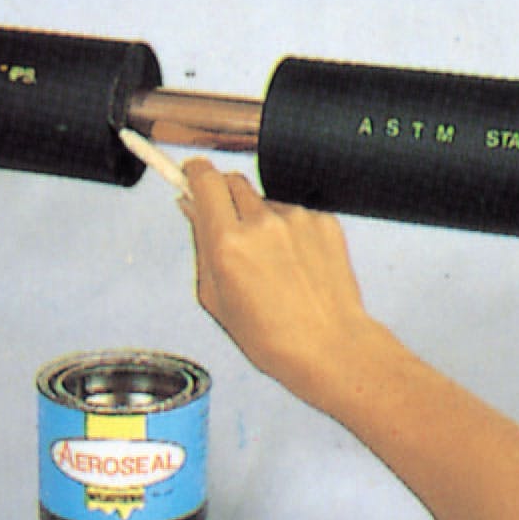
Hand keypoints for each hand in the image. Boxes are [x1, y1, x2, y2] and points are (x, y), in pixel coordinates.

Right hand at [177, 158, 375, 402]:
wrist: (329, 346)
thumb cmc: (269, 335)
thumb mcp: (215, 297)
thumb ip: (199, 244)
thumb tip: (190, 205)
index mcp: (228, 242)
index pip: (204, 179)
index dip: (194, 173)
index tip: (191, 175)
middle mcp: (262, 223)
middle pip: (233, 181)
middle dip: (224, 197)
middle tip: (228, 227)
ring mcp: (297, 219)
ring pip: (265, 202)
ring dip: (260, 220)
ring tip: (273, 265)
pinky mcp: (324, 221)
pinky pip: (296, 215)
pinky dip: (291, 232)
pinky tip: (297, 267)